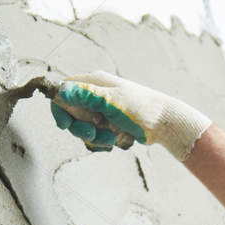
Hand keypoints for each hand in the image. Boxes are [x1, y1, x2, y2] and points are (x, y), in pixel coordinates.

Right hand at [50, 70, 211, 160]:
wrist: (164, 123)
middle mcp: (94, 94)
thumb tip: (60, 90)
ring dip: (94, 138)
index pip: (62, 91)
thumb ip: (86, 95)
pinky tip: (116, 141)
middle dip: (80, 128)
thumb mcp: (112, 101)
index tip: (65, 125)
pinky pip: (94, 136)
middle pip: (70, 113)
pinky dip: (102, 141)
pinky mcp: (108, 123)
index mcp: (93, 82)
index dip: (60, 109)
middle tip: (94, 134)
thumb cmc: (141, 108)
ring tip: (111, 138)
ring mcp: (101, 109)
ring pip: (82, 128)